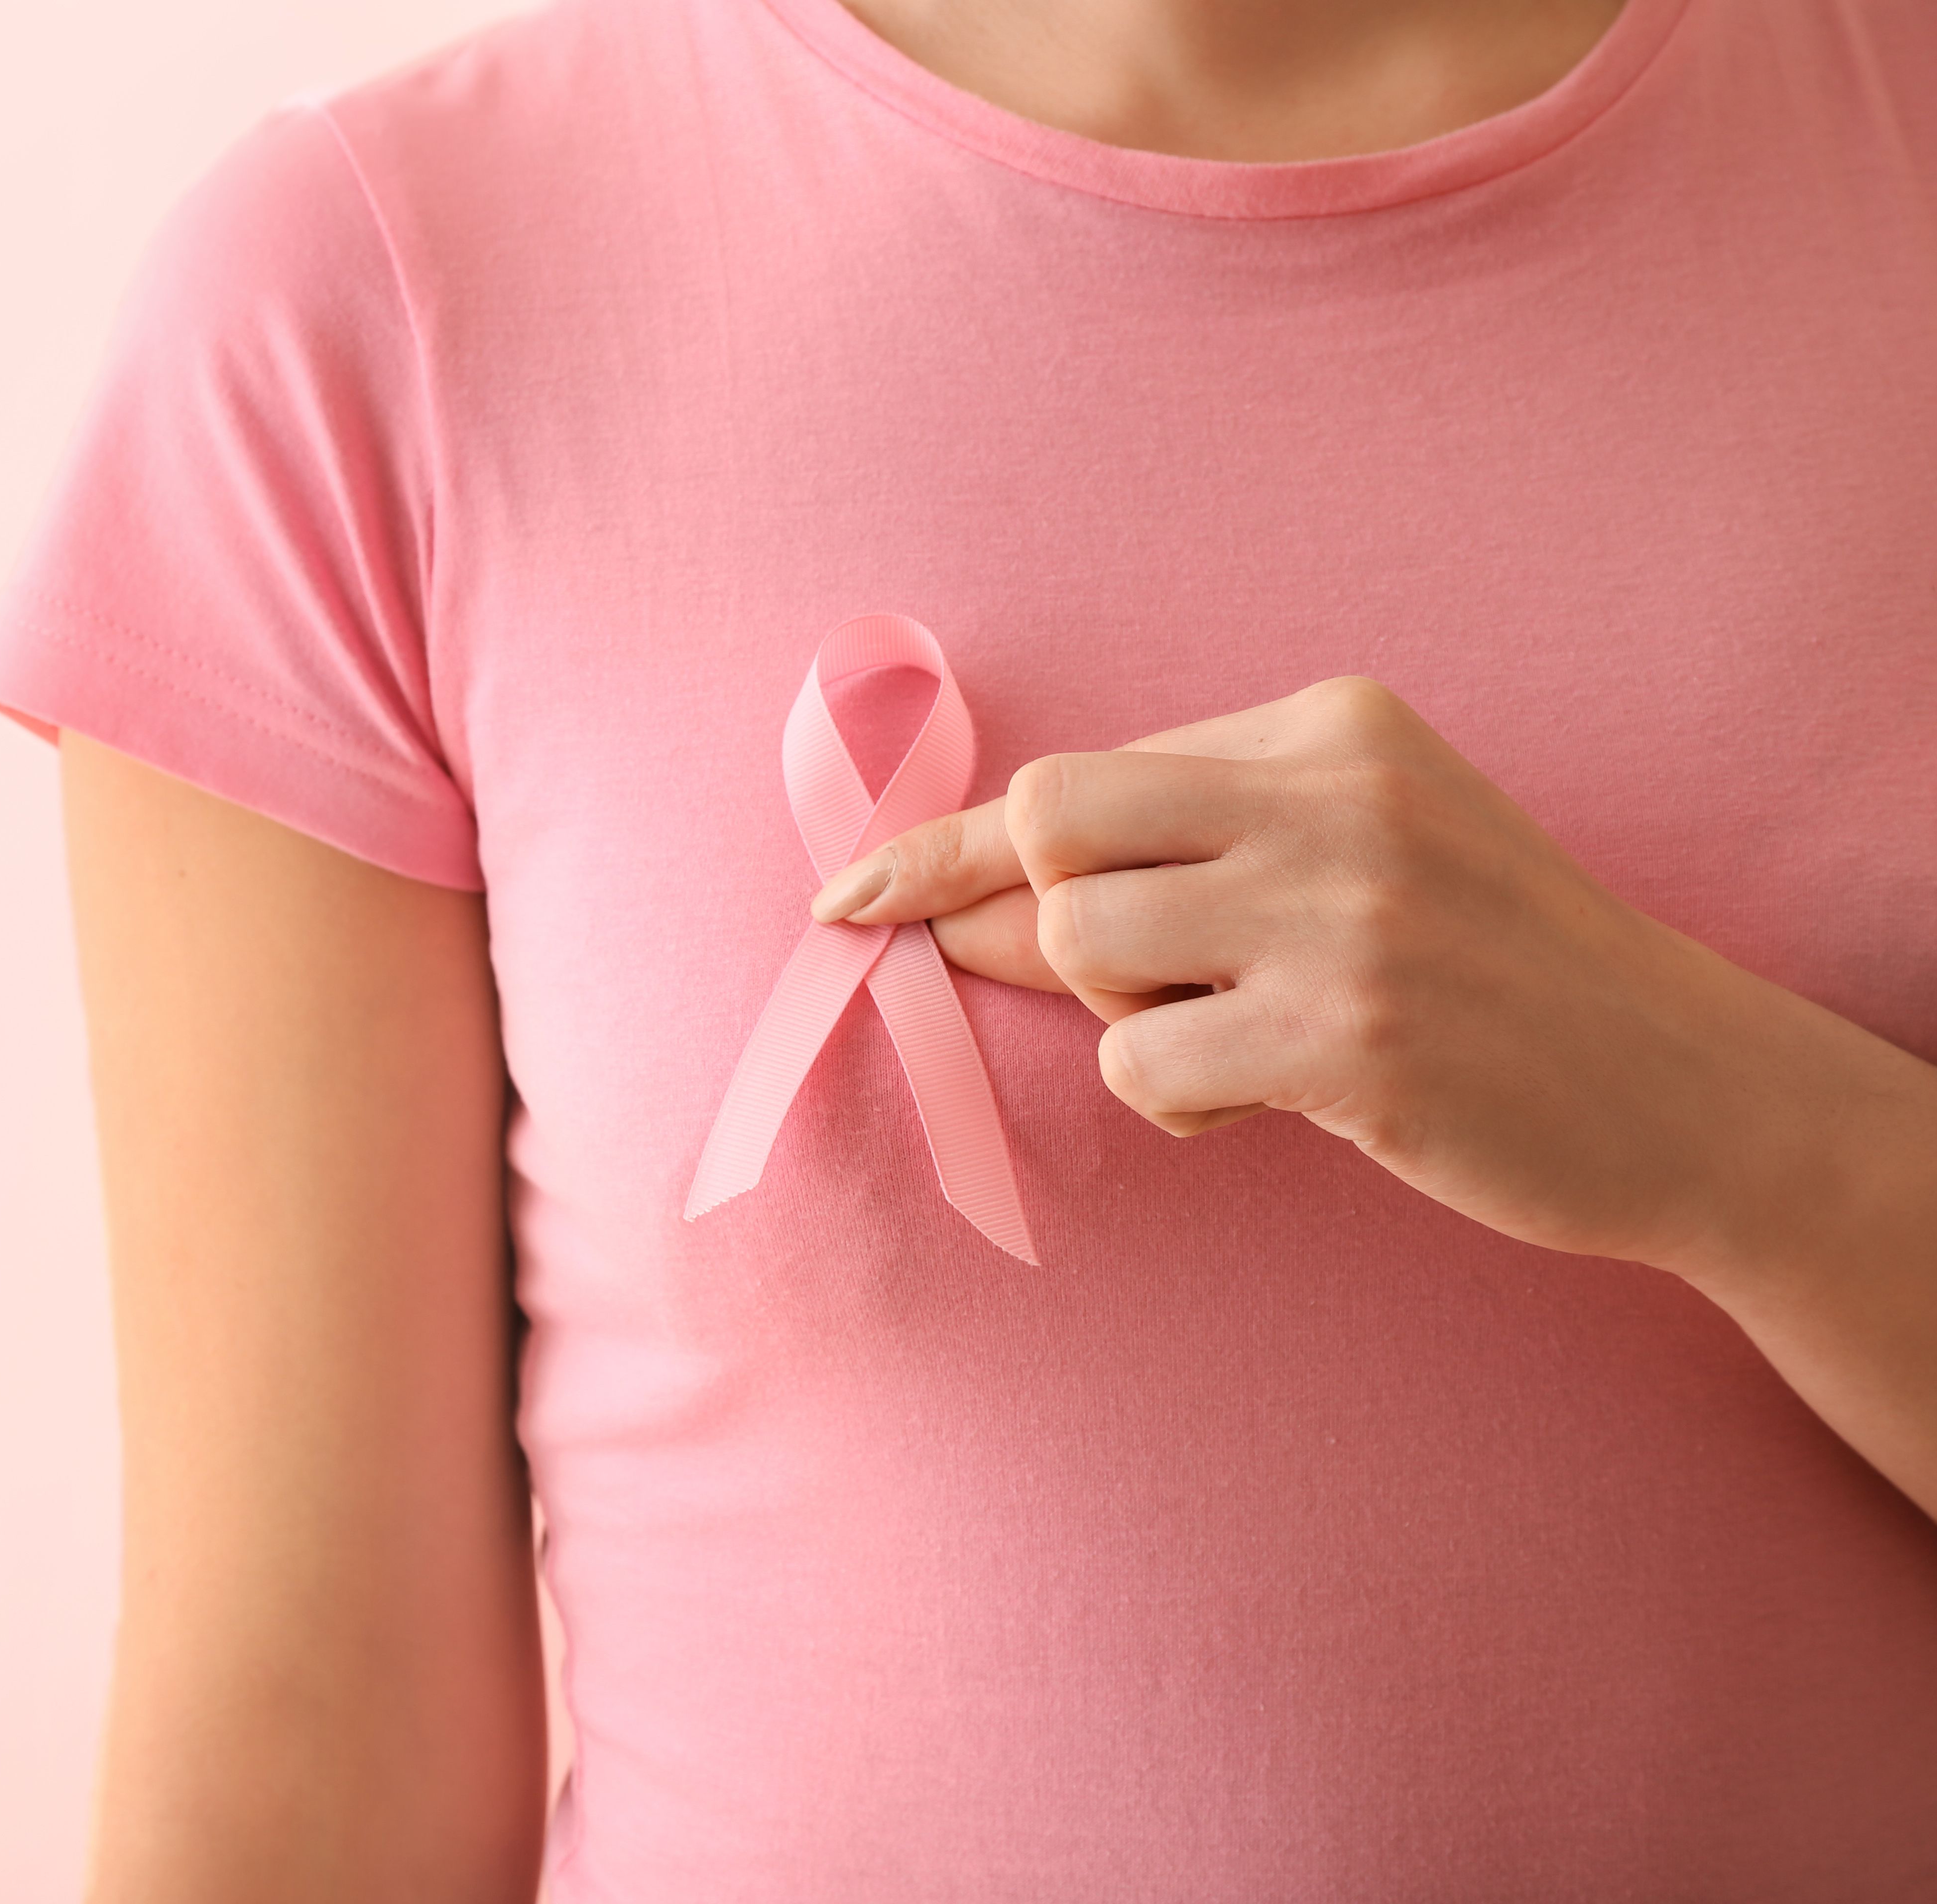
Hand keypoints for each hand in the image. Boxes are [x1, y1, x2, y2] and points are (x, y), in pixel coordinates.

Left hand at [810, 675, 1806, 1269]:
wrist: (1684, 1087)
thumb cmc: (1489, 972)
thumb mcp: (1357, 853)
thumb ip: (1182, 851)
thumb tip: (962, 900)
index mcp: (1329, 726)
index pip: (1080, 772)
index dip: (948, 844)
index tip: (850, 892)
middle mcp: (1333, 796)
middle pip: (1051, 828)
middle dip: (1028, 917)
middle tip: (1093, 979)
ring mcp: (1343, 916)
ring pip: (1081, 944)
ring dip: (1121, 1017)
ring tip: (1228, 1036)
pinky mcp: (1347, 1040)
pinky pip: (1145, 1067)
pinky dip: (1178, 1100)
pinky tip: (1268, 1099)